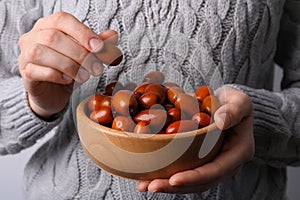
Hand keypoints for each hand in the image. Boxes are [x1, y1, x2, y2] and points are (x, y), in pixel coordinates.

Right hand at [18, 12, 118, 118]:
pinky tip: (68, 80)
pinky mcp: (25, 74)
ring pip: (41, 52)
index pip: (62, 20)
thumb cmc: (69, 69)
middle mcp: (33, 37)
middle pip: (53, 37)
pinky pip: (35, 70)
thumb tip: (113, 35)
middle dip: (80, 54)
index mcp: (49, 25)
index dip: (82, 32)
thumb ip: (98, 45)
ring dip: (68, 65)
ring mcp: (25, 55)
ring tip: (85, 76)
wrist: (54, 93)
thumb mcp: (87, 56)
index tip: (99, 48)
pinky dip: (55, 75)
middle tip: (97, 69)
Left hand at [137, 86, 254, 192]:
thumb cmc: (235, 102)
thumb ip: (235, 109)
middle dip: (175, 187)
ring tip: (145, 185)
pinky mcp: (202, 161)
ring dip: (168, 185)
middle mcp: (226, 164)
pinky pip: (185, 171)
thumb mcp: (240, 100)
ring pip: (191, 182)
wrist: (229, 105)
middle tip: (151, 186)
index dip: (194, 177)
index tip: (174, 179)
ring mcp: (213, 164)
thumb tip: (221, 121)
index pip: (216, 170)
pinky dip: (167, 175)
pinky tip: (149, 175)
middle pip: (200, 182)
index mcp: (238, 152)